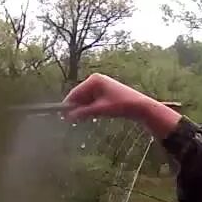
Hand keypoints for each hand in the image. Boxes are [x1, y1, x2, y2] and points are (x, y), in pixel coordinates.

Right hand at [62, 74, 181, 137]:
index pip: (75, 93)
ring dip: (83, 110)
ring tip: (81, 120)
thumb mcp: (100, 110)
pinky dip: (89, 109)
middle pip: (79, 96)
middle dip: (76, 108)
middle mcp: (95, 80)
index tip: (62, 116)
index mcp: (94, 80)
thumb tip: (69, 116)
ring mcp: (99, 86)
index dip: (68, 105)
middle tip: (70, 121)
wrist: (139, 106)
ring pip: (85, 100)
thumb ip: (84, 112)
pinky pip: (91, 101)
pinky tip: (90, 116)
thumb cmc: (121, 105)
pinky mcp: (103, 92)